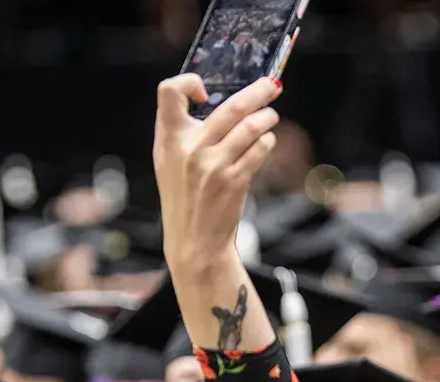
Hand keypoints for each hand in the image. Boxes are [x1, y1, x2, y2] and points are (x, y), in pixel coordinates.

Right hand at [153, 75, 282, 276]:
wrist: (193, 240)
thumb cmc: (183, 195)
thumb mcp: (168, 160)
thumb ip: (181, 130)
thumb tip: (210, 98)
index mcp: (169, 139)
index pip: (169, 92)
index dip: (188, 82)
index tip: (206, 89)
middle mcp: (190, 149)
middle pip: (230, 107)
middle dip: (258, 92)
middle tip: (271, 86)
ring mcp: (213, 165)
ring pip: (250, 127)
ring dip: (267, 118)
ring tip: (271, 116)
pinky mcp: (234, 181)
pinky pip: (259, 150)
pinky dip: (266, 141)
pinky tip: (267, 141)